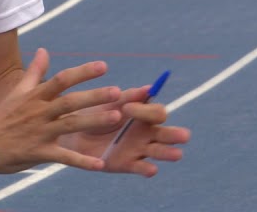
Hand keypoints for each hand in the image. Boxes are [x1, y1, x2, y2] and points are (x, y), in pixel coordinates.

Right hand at [0, 48, 125, 173]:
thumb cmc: (2, 117)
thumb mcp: (18, 92)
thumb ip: (34, 71)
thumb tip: (44, 50)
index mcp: (36, 96)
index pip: (62, 80)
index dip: (82, 72)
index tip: (104, 66)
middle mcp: (40, 112)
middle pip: (69, 101)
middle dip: (94, 96)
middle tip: (117, 91)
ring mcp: (41, 133)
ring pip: (70, 125)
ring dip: (93, 122)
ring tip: (115, 118)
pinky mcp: (39, 153)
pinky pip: (63, 157)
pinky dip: (81, 161)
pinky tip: (100, 164)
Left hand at [61, 85, 190, 176]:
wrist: (72, 133)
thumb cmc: (94, 113)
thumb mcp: (109, 102)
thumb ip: (128, 96)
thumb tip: (149, 88)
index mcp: (144, 114)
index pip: (157, 112)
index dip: (145, 111)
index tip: (126, 108)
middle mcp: (146, 132)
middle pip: (167, 133)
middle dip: (176, 134)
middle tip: (184, 135)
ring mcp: (139, 149)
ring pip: (160, 151)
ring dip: (168, 152)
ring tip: (177, 154)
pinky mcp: (128, 164)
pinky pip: (141, 167)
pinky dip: (147, 168)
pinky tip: (151, 169)